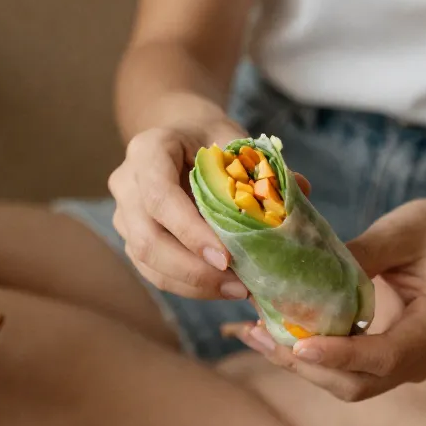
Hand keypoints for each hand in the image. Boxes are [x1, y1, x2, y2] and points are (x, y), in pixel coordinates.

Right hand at [108, 112, 248, 299]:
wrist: (180, 135)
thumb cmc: (210, 137)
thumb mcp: (234, 140)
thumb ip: (260, 166)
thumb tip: (302, 189)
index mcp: (148, 150)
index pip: (160, 197)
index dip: (190, 232)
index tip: (226, 258)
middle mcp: (126, 183)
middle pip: (147, 240)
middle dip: (194, 271)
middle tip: (239, 286)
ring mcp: (124, 214)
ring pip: (147, 262)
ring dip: (193, 284)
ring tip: (238, 291)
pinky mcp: (132, 239)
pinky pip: (154, 272)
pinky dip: (189, 286)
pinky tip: (222, 288)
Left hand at [236, 195, 425, 400]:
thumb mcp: (402, 230)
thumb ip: (363, 254)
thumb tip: (309, 275)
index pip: (387, 356)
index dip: (341, 356)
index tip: (299, 347)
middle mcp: (425, 356)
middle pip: (360, 383)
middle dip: (307, 366)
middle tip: (259, 336)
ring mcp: (407, 365)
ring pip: (349, 384)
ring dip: (301, 366)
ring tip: (254, 334)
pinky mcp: (388, 361)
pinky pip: (347, 371)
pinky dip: (311, 358)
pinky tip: (273, 334)